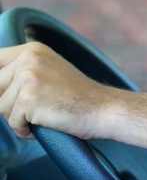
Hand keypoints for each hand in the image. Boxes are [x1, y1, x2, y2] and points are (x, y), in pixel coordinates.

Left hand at [0, 42, 115, 138]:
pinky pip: (12, 122)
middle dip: (9, 102)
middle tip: (36, 106)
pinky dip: (25, 129)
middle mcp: (28, 59)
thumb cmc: (78, 96)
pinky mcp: (29, 99)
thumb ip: (19, 72)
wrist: (103, 109)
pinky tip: (45, 122)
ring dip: (18, 117)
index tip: (9, 92)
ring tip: (44, 114)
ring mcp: (28, 78)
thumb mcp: (48, 71)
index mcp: (31, 50)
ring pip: (0, 106)